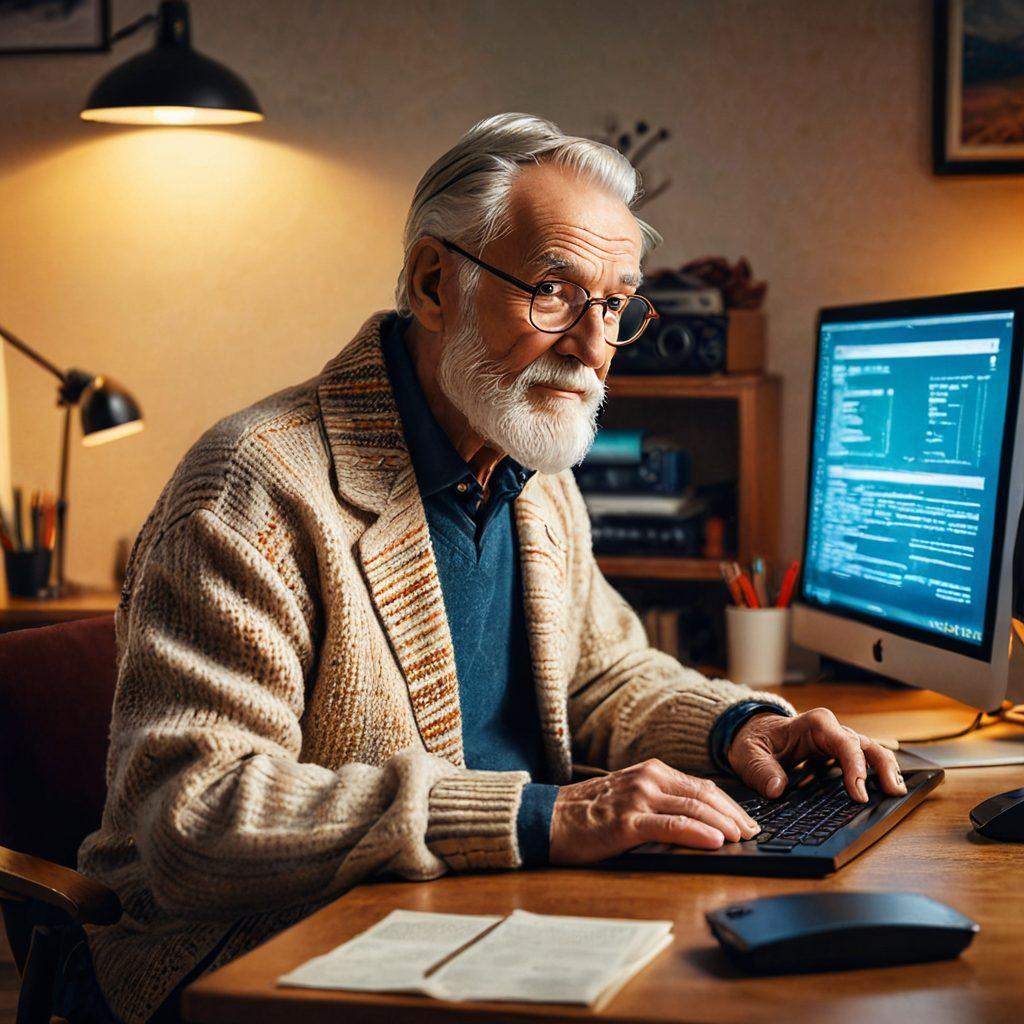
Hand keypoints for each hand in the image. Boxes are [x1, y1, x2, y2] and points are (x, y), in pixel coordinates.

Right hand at [548, 758, 759, 864]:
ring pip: (693, 808)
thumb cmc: (588, 814)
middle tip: (754, 833)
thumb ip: (660, 803)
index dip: (730, 805)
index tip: (748, 822)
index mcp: (651, 772)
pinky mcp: (627, 822)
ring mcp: (638, 798)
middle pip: (704, 794)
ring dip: (723, 823)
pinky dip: (697, 832)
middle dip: (734, 815)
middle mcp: (648, 778)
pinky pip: (670, 826)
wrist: (547, 819)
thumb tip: (701, 823)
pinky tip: (715, 841)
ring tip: (743, 837)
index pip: (702, 786)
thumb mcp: (630, 798)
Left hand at [727, 707, 906, 802]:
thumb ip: (762, 771)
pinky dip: (876, 775)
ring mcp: (837, 743)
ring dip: (886, 771)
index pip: (843, 743)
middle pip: (866, 746)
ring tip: (897, 793)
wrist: (752, 735)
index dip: (855, 767)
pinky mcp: (838, 757)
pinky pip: (862, 763)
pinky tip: (884, 792)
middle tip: (893, 793)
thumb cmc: (753, 741)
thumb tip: (777, 789)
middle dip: (883, 767)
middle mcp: (831, 731)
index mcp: (814, 725)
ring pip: (871, 753)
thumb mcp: (749, 754)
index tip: (858, 794)